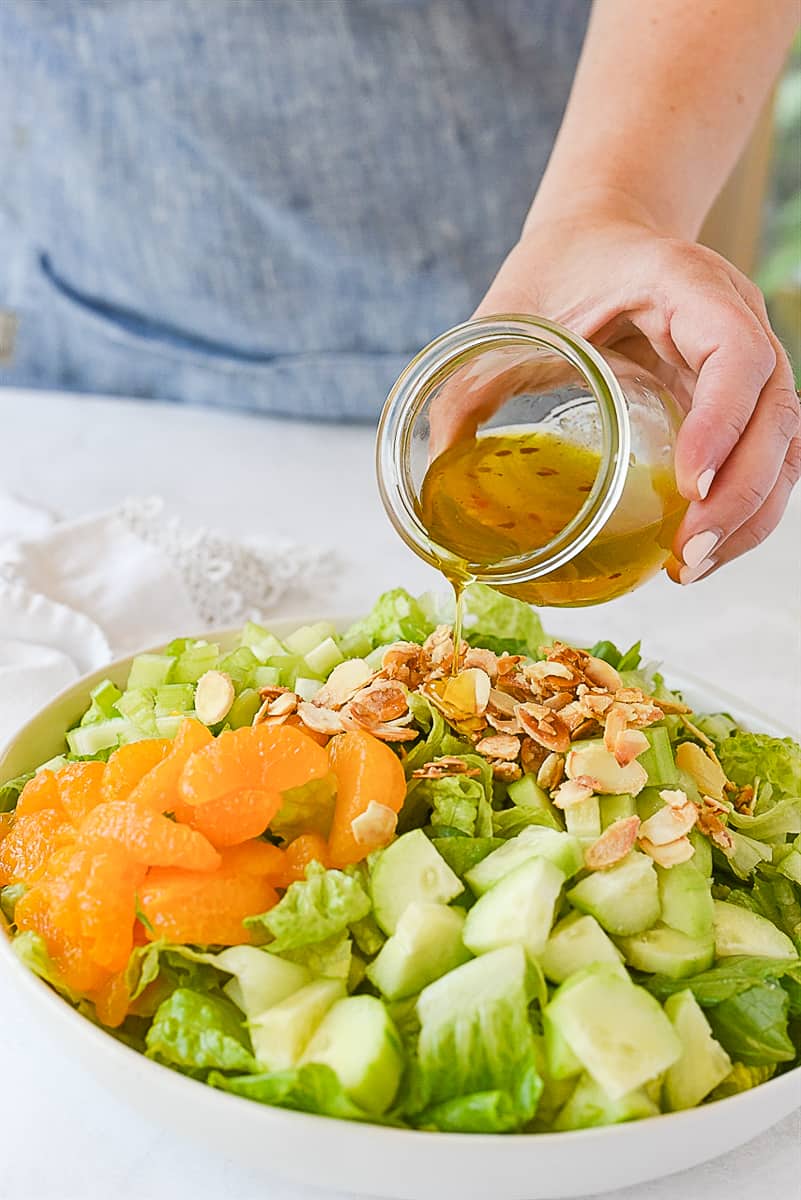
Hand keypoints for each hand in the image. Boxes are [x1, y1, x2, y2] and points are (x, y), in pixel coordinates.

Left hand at [464, 212, 799, 582]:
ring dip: (750, 516)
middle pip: (776, 415)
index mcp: (688, 285)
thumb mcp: (510, 309)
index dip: (723, 422)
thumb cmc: (561, 263)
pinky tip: (700, 549)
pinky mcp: (738, 398)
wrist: (601, 232)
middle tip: (686, 556)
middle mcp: (736, 320)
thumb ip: (470, 379)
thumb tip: (436, 469)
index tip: (689, 484)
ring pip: (783, 446)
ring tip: (692, 568)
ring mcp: (746, 361)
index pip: (737, 355)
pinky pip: (765, 457)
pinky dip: (743, 509)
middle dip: (739, 496)